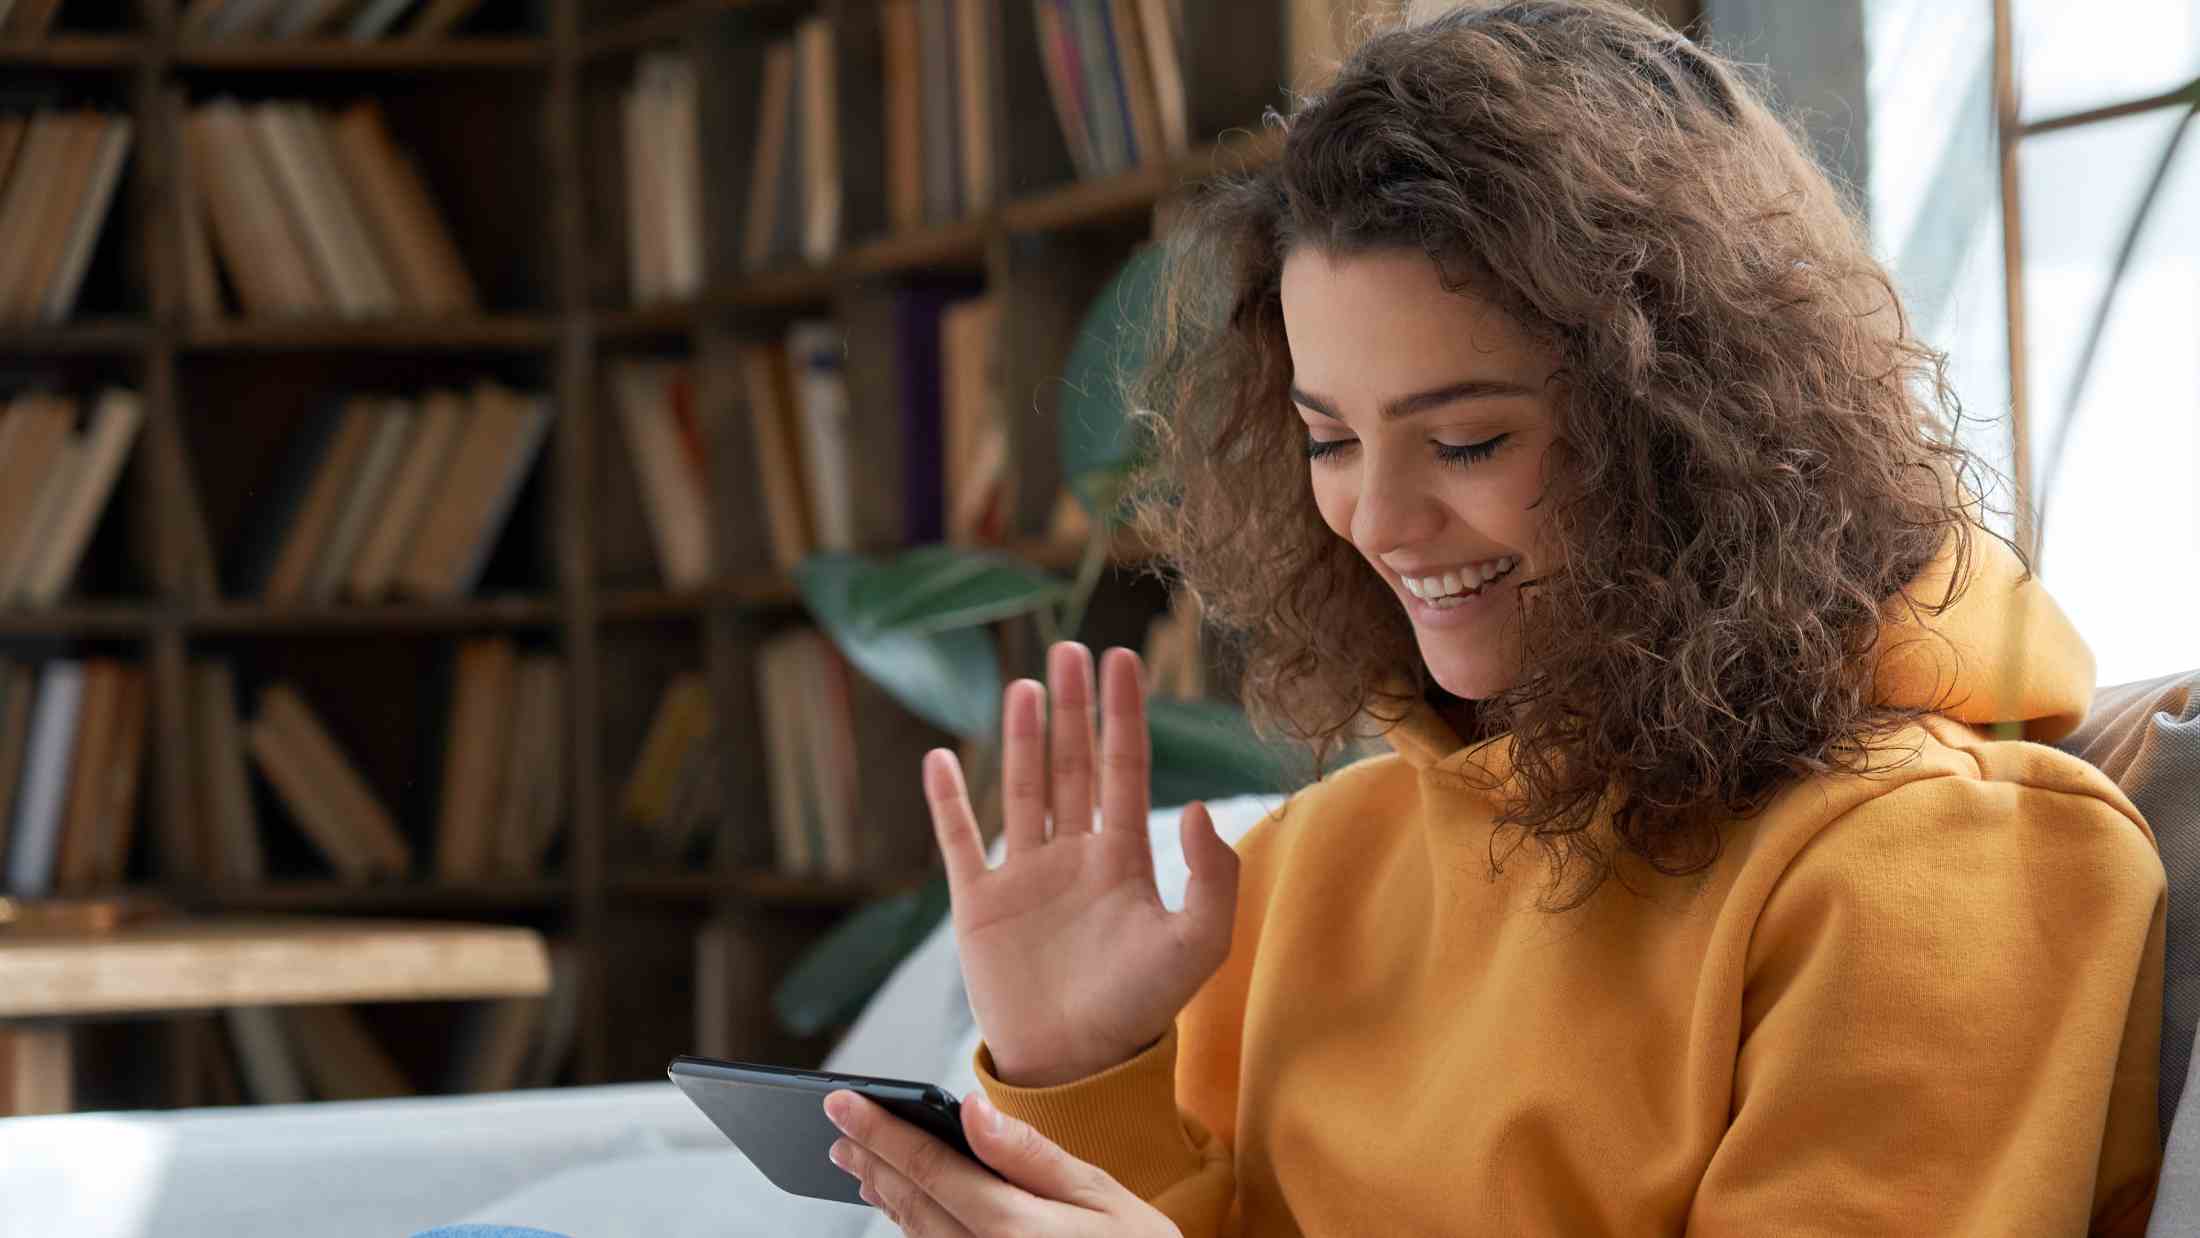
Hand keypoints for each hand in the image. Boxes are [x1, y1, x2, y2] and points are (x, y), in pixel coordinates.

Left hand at [825, 1088, 1181, 1237]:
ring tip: (863, 1165)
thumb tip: (972, 1110)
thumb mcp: (1101, 1195)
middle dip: (873, 1161)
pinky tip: (909, 1211)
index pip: (929, 1167)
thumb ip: (1030, 1155)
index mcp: (1011, 1229)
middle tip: (839, 1130)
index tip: (841, 1102)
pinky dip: (916, 1229)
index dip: (880, 1130)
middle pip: (911, 1205)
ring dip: (887, 1198)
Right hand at [923, 643, 1240, 1086]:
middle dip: (1073, 707)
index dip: (1123, 713)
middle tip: (1071, 648)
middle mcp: (1073, 857)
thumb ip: (1210, 877)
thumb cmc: (1139, 1010)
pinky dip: (947, 800)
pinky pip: (959, 839)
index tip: (1122, 657)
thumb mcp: (1196, 945)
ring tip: (1027, 685)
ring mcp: (1023, 876)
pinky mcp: (977, 904)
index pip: (1124, 768)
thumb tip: (1193, 806)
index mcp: (1123, 860)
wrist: (1072, 1066)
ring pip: (1022, 788)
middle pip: (1071, 764)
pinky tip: (941, 758)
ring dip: (1022, 736)